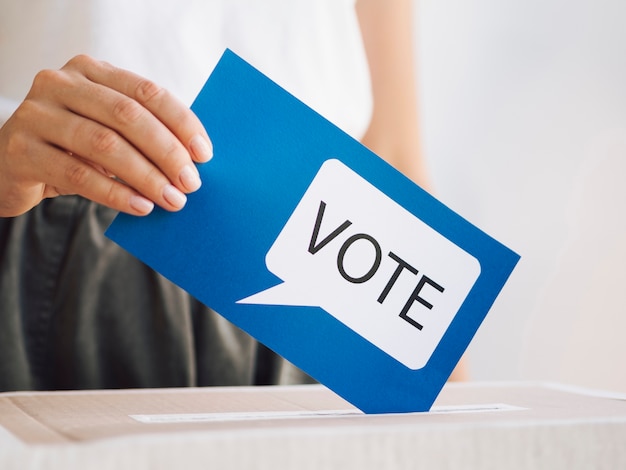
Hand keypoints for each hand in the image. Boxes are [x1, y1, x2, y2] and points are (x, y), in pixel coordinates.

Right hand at [0, 55, 212, 216]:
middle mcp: (60, 83)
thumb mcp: (107, 131)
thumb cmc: (72, 149)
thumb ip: (142, 134)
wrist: (10, 167)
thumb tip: (194, 159)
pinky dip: (116, 193)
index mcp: (90, 71)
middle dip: (167, 152)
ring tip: (172, 200)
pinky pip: (78, 175)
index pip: (146, 91)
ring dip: (146, 177)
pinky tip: (140, 207)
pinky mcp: (20, 149)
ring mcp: (36, 114)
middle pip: (127, 116)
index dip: (181, 122)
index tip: (205, 154)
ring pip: (104, 145)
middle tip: (191, 183)